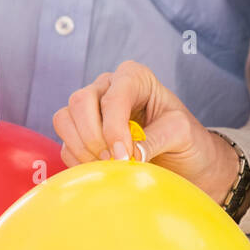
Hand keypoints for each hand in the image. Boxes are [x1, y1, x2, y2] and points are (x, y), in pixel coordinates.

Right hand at [52, 60, 240, 203]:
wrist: (183, 161)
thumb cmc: (185, 140)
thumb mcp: (182, 134)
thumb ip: (156, 138)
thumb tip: (130, 154)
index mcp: (134, 78)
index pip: (113, 95)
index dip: (114, 127)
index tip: (125, 156)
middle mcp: (108, 88)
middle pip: (80, 101)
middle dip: (93, 136)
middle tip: (114, 161)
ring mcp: (91, 110)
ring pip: (64, 119)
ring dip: (81, 147)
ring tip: (107, 166)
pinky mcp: (81, 135)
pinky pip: (66, 144)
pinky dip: (78, 161)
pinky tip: (100, 171)